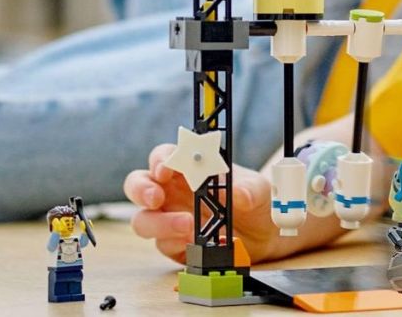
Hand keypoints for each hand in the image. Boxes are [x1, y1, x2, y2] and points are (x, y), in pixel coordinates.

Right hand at [124, 143, 277, 263]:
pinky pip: (164, 244)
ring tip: (187, 225)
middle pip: (138, 185)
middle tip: (155, 197)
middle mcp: (172, 192)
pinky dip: (176, 242)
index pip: (165, 156)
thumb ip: (248, 190)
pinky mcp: (175, 244)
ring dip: (159, 223)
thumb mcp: (258, 190)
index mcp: (188, 169)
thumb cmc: (254, 201)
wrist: (264, 234)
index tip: (166, 168)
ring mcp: (169, 218)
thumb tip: (237, 194)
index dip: (161, 160)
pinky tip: (193, 241)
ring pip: (143, 219)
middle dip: (141, 189)